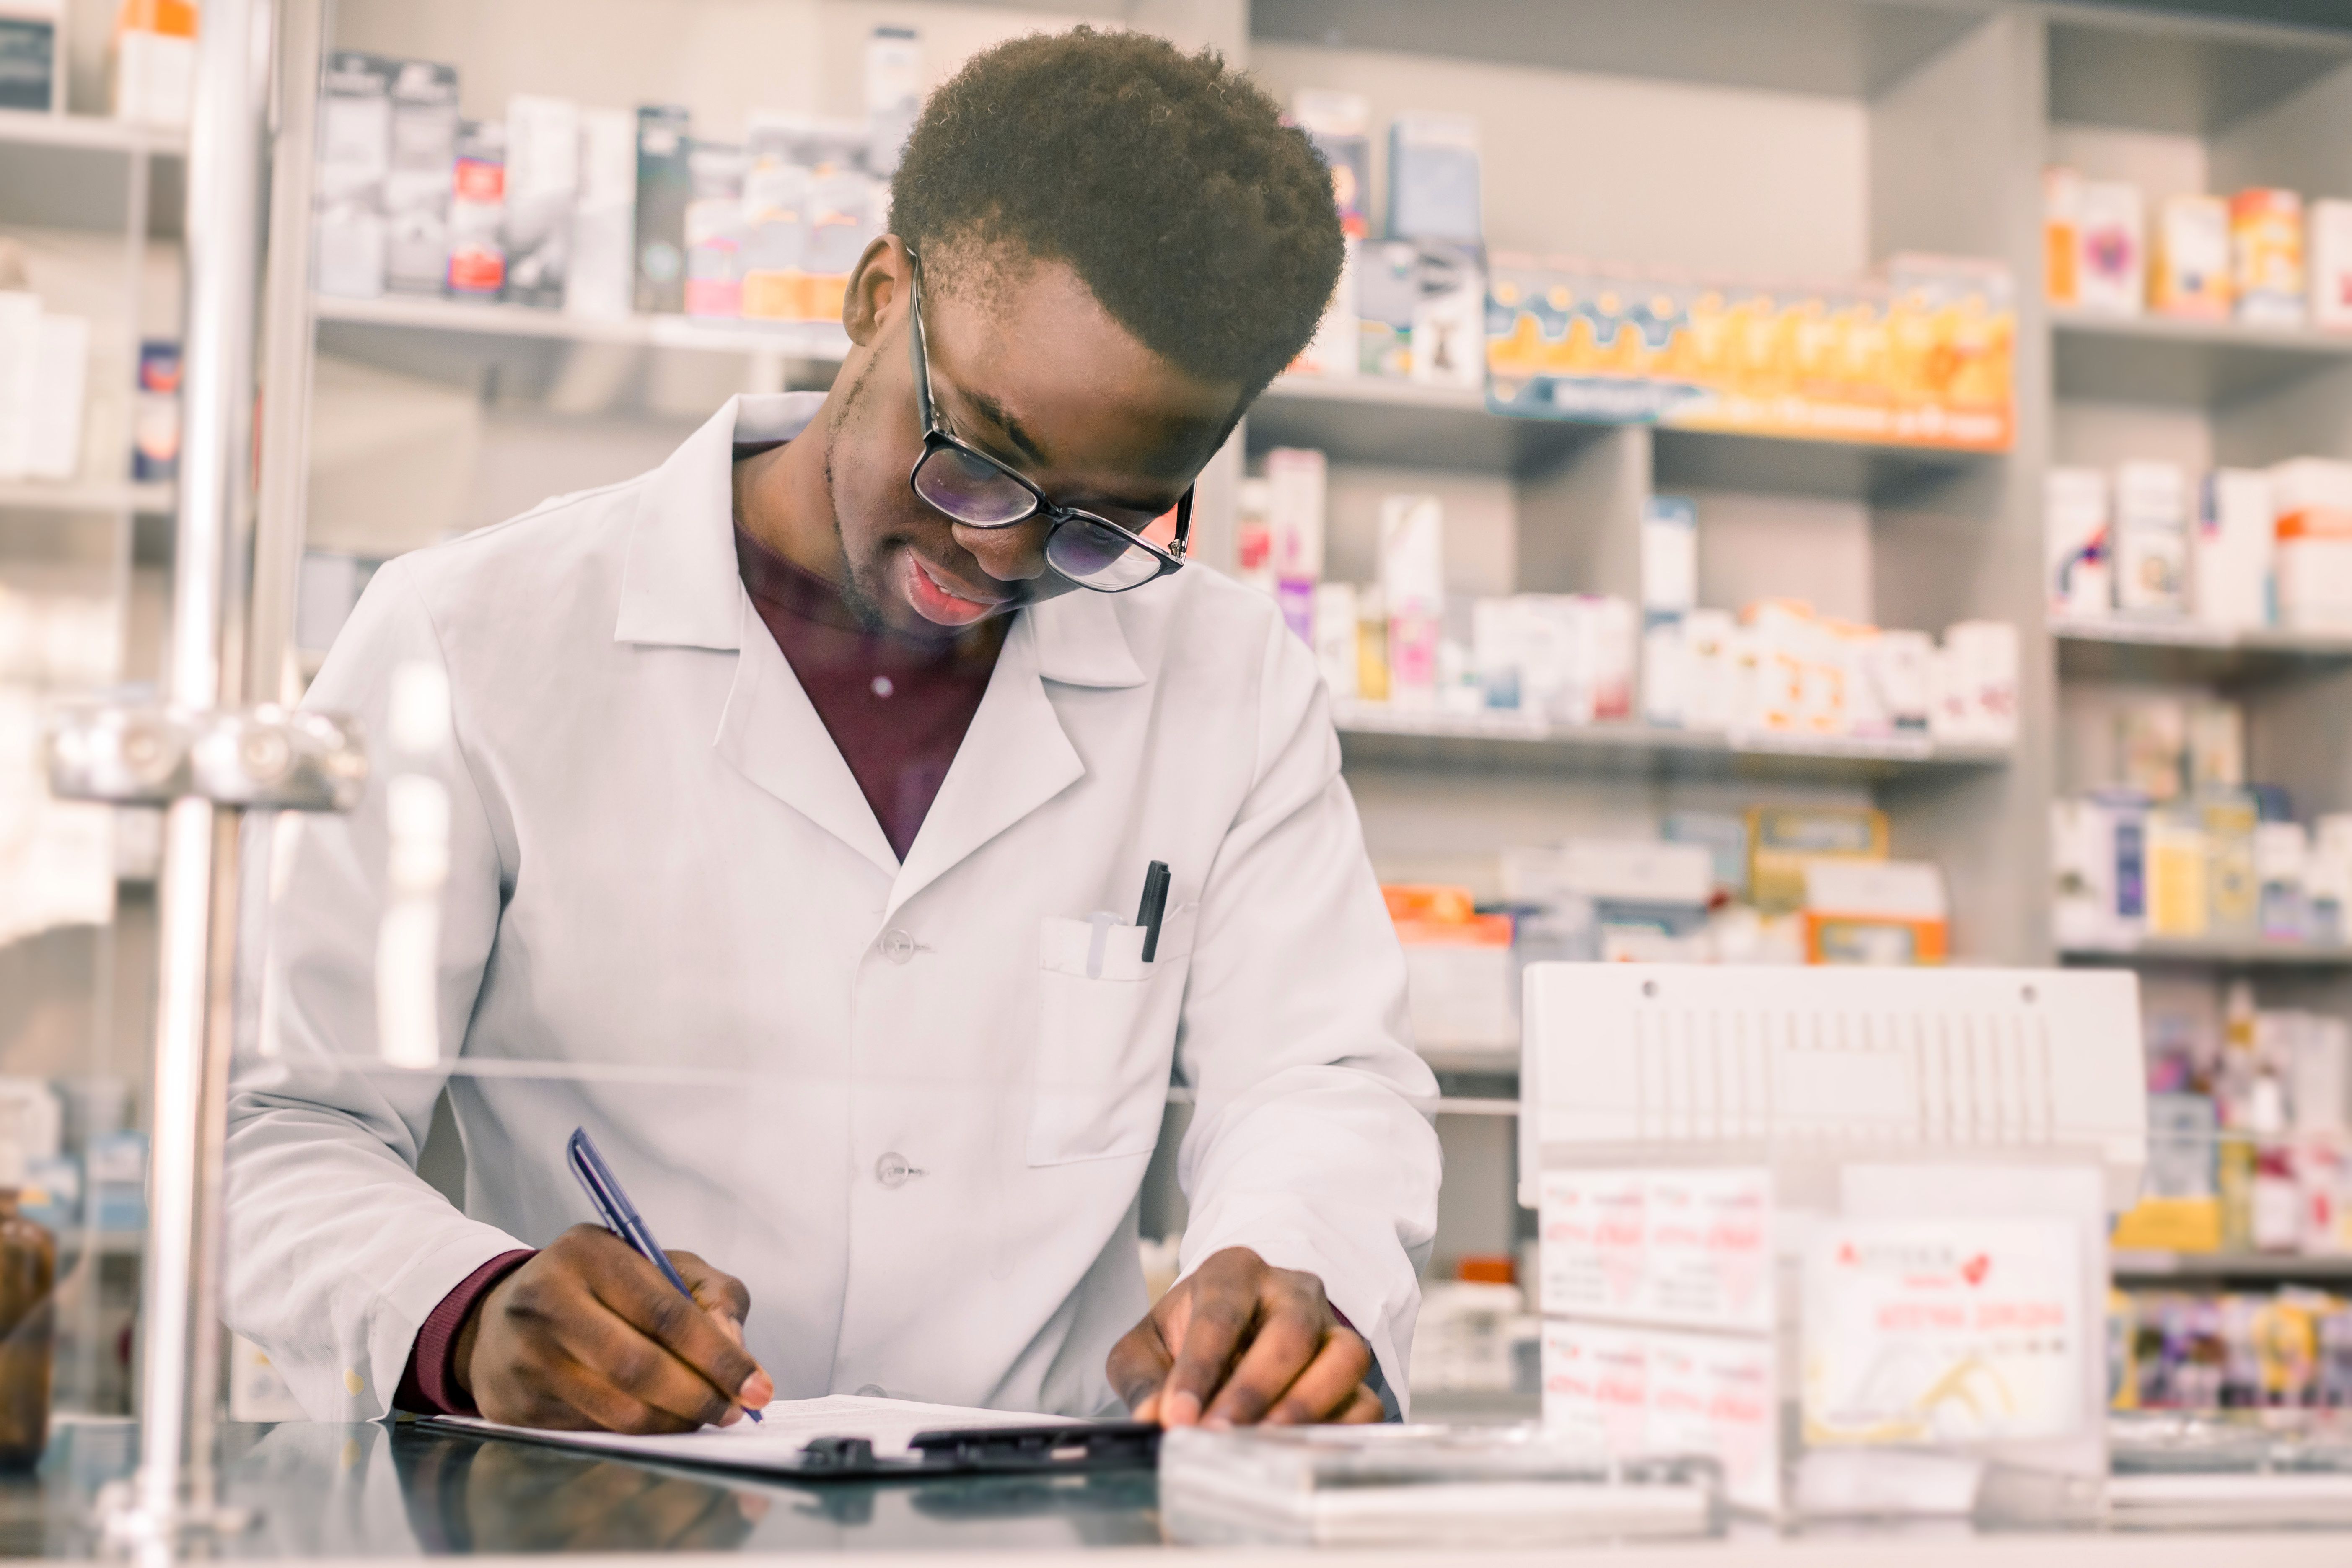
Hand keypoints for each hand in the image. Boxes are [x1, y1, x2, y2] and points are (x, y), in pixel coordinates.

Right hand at [456, 1223, 773, 1432]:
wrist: (502, 1315)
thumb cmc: (600, 1286)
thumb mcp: (659, 1264)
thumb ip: (712, 1295)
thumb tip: (735, 1348)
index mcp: (588, 1253)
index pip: (666, 1313)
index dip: (718, 1356)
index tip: (758, 1384)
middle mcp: (548, 1301)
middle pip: (640, 1366)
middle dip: (700, 1397)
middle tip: (735, 1410)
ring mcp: (526, 1356)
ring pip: (618, 1408)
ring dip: (674, 1421)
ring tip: (704, 1416)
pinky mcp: (517, 1404)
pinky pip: (594, 1430)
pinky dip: (638, 1432)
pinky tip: (659, 1420)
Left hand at [1107, 1246, 1381, 1426]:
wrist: (1229, 1333)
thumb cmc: (1184, 1338)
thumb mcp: (1146, 1348)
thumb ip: (1142, 1380)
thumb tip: (1152, 1420)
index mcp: (1234, 1272)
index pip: (1221, 1315)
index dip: (1198, 1369)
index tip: (1177, 1418)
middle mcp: (1292, 1290)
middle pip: (1290, 1331)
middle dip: (1254, 1388)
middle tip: (1219, 1434)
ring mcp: (1331, 1327)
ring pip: (1344, 1356)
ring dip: (1306, 1405)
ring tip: (1264, 1443)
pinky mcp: (1351, 1370)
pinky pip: (1366, 1399)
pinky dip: (1341, 1429)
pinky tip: (1300, 1453)